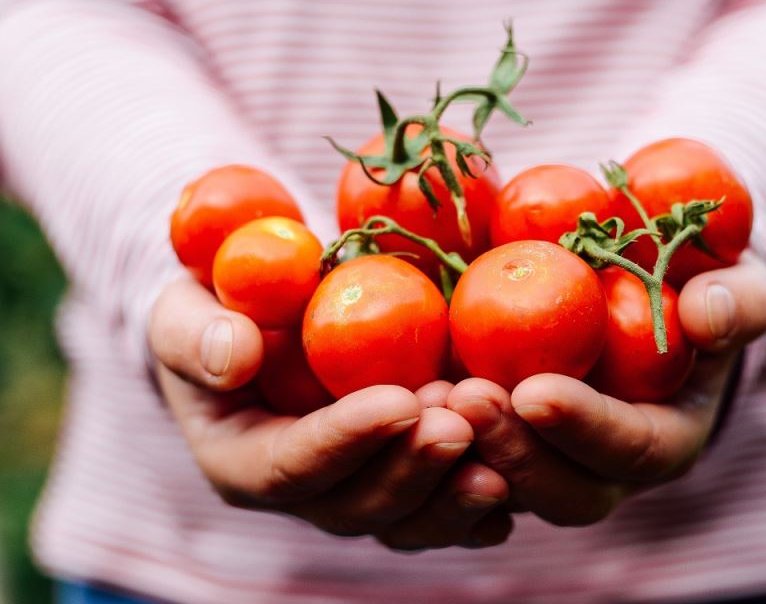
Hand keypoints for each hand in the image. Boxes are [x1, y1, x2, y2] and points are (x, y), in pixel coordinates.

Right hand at [148, 277, 512, 550]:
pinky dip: (483, 501)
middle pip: (358, 506)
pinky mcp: (404, 478)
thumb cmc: (215, 308)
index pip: (292, 466)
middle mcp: (306, 491)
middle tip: (460, 422)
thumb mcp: (183, 308)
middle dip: (412, 470)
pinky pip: (446, 507)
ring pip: (410, 519)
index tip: (398, 402)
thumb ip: (193, 333)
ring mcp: (359, 489)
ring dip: (455, 491)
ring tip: (502, 456)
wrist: (259, 319)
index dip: (345, 441)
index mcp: (243, 459)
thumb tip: (234, 355)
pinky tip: (519, 477)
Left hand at [446, 254, 765, 525]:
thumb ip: (739, 299)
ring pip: (503, 489)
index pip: (630, 452)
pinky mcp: (504, 444)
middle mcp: (605, 469)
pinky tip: (400, 399)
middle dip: (512, 452)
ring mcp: (550, 462)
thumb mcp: (734, 282)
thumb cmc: (695, 285)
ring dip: (463, 453)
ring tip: (425, 398)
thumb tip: (709, 313)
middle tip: (466, 397)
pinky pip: (464, 465)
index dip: (585, 429)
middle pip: (560, 492)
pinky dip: (431, 444)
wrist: (643, 292)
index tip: (535, 391)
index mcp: (665, 438)